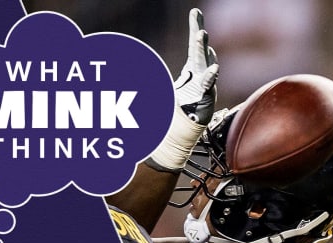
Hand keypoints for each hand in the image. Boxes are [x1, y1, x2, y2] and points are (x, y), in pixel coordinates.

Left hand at [149, 8, 219, 172]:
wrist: (172, 140)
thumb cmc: (166, 115)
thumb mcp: (152, 90)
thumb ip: (140, 74)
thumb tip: (120, 56)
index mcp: (191, 73)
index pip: (193, 47)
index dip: (195, 29)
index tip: (195, 12)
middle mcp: (200, 80)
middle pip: (200, 54)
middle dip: (199, 38)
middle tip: (198, 24)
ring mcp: (205, 92)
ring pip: (205, 69)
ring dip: (204, 54)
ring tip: (202, 39)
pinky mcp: (206, 105)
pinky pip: (208, 90)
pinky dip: (210, 79)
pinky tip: (212, 68)